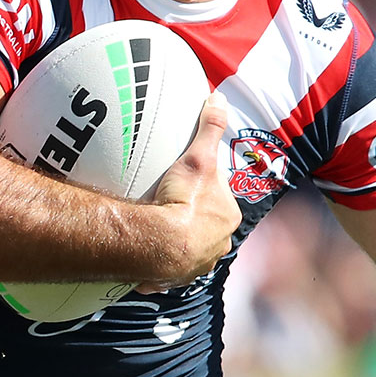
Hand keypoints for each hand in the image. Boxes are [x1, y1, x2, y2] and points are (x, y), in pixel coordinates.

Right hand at [139, 92, 240, 291]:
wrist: (159, 244)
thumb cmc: (184, 201)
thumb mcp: (198, 157)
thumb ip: (210, 127)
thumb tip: (219, 98)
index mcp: (228, 217)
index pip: (219, 197)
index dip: (204, 188)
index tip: (187, 181)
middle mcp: (218, 244)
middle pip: (207, 224)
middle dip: (194, 216)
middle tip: (170, 202)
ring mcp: (196, 264)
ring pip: (191, 248)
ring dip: (178, 240)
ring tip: (158, 227)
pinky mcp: (172, 278)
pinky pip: (168, 268)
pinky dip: (160, 262)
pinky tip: (147, 253)